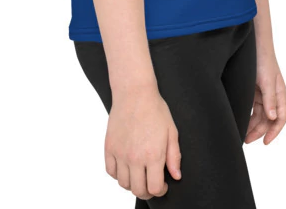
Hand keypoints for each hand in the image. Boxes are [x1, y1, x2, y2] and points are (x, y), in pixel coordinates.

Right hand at [104, 86, 181, 200]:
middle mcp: (135, 157)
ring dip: (132, 183)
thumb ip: (174, 156)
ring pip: (123, 183)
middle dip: (147, 191)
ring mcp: (120, 153)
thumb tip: (176, 176)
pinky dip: (118, 174)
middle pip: (138, 190)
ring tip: (139, 174)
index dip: (161, 191)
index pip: (154, 188)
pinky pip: (110, 171)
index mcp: (153, 155)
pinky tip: (126, 167)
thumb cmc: (155, 109)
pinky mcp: (109, 147)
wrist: (134, 93)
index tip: (163, 185)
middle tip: (151, 183)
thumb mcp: (171, 131)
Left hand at [245, 51, 285, 144]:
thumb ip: (270, 99)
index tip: (265, 142)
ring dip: (252, 125)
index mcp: (280, 94)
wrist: (254, 44)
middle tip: (247, 140)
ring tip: (242, 134)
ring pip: (259, 116)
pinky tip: (241, 121)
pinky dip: (248, 116)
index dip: (274, 131)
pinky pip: (252, 108)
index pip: (281, 118)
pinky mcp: (253, 91)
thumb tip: (273, 118)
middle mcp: (272, 96)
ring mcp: (263, 94)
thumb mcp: (266, 80)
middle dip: (259, 131)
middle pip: (268, 119)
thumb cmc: (263, 60)